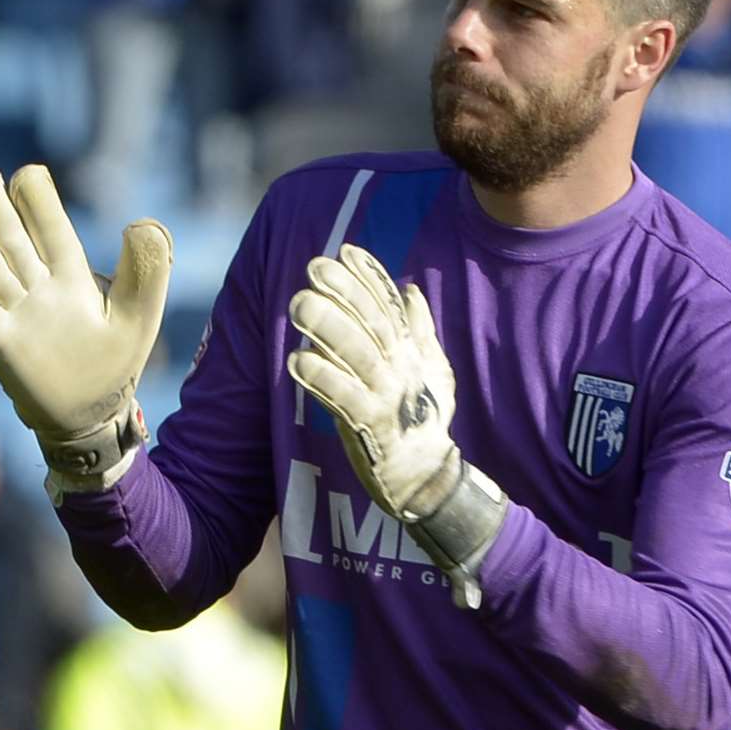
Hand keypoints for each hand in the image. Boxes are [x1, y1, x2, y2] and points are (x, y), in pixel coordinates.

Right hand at [0, 166, 171, 490]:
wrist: (90, 417)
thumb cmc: (115, 361)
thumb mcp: (140, 314)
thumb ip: (147, 269)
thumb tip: (142, 222)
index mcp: (65, 261)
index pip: (35, 201)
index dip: (29, 187)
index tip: (32, 188)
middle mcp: (29, 275)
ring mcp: (6, 304)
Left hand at [288, 244, 458, 518]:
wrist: (428, 478)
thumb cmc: (424, 418)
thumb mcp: (432, 369)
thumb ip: (419, 329)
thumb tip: (410, 290)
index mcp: (409, 351)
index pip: (389, 305)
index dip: (369, 277)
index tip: (345, 251)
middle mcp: (400, 368)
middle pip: (371, 323)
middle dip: (344, 293)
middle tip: (315, 268)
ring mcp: (387, 397)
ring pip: (357, 356)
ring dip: (329, 329)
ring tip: (299, 304)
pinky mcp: (372, 428)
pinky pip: (345, 400)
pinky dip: (323, 380)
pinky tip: (298, 360)